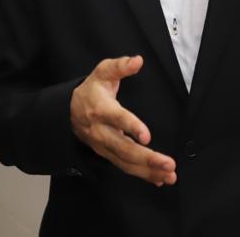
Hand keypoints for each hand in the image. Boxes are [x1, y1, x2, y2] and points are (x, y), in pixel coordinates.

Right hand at [70, 55, 176, 185]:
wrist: (70, 110)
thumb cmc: (93, 89)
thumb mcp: (102, 72)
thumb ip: (120, 66)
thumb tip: (138, 60)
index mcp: (101, 108)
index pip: (117, 118)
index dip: (131, 127)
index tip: (147, 136)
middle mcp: (101, 131)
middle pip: (123, 148)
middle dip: (147, 158)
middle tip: (169, 163)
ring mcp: (103, 146)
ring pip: (125, 161)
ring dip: (148, 170)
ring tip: (170, 175)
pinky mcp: (107, 154)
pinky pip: (125, 166)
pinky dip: (142, 174)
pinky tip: (160, 179)